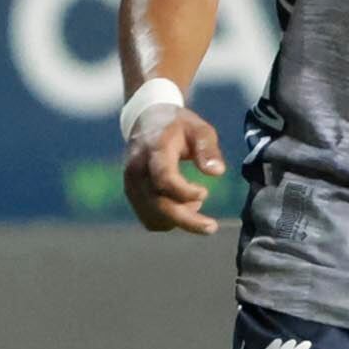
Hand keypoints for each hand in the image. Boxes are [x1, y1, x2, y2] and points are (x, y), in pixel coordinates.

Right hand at [123, 107, 226, 235]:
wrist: (146, 121)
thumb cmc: (178, 126)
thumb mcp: (199, 128)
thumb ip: (208, 148)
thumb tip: (217, 172)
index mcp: (154, 149)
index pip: (164, 178)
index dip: (184, 192)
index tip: (205, 194)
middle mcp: (137, 169)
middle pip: (158, 204)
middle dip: (186, 220)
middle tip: (212, 227)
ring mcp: (131, 183)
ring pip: (153, 215)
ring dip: (178, 219)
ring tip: (197, 203)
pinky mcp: (131, 194)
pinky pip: (148, 218)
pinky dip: (167, 220)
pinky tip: (182, 206)